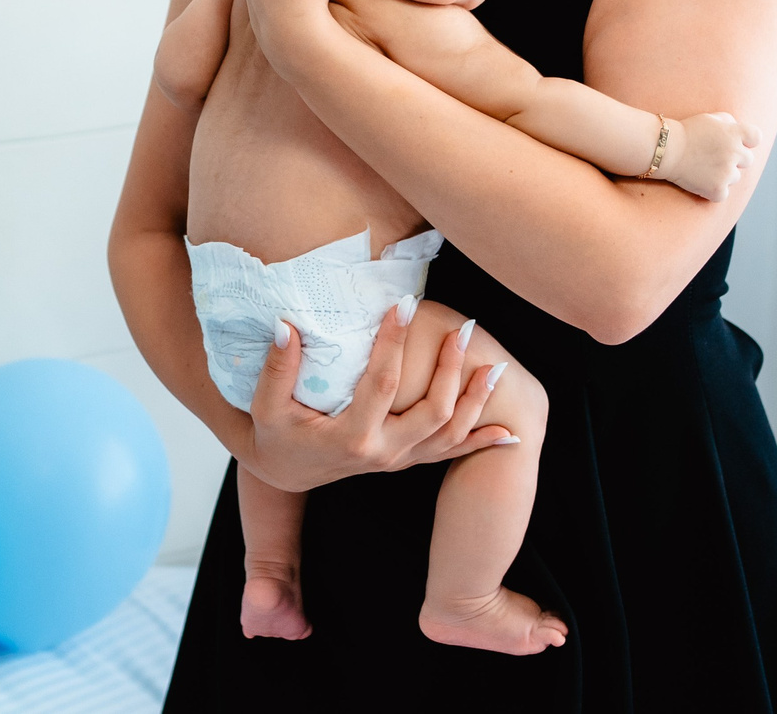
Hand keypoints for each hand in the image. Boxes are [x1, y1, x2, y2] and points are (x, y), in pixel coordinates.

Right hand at [236, 300, 517, 492]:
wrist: (286, 473)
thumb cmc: (277, 433)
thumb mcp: (267, 405)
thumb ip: (277, 367)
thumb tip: (287, 325)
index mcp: (352, 436)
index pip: (382, 383)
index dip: (393, 341)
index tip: (403, 303)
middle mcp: (383, 452)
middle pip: (433, 411)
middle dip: (451, 368)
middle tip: (462, 328)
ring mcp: (399, 460)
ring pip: (450, 434)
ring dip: (476, 401)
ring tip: (494, 365)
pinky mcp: (406, 461)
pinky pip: (450, 453)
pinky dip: (480, 442)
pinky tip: (510, 433)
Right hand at [661, 111, 761, 201]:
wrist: (664, 150)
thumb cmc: (685, 132)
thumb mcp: (709, 118)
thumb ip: (729, 122)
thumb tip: (738, 130)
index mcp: (734, 133)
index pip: (756, 137)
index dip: (747, 141)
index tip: (736, 143)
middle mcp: (734, 153)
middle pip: (748, 160)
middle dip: (735, 159)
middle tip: (714, 157)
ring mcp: (727, 172)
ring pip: (735, 177)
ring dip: (723, 175)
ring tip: (703, 168)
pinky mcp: (717, 189)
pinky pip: (723, 194)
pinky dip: (713, 191)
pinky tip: (700, 182)